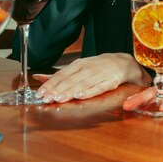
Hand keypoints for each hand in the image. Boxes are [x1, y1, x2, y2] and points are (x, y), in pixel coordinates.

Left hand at [34, 53, 148, 103]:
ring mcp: (100, 74)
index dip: (51, 84)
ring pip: (83, 84)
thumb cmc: (98, 67)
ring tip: (59, 99)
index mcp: (79, 64)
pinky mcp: (111, 81)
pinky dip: (90, 91)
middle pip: (71, 80)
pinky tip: (81, 96)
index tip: (40, 94)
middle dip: (58, 89)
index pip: (62, 75)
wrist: (124, 62)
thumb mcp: (79, 67)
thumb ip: (59, 75)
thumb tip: (38, 77)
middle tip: (47, 99)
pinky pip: (99, 87)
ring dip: (70, 91)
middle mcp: (88, 68)